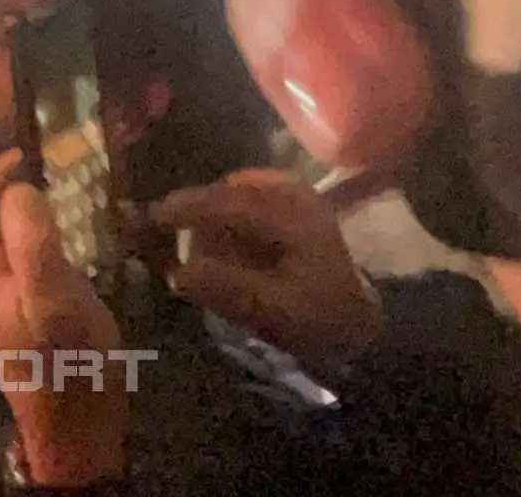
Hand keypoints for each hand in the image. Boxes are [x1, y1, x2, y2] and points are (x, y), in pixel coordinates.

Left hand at [0, 150, 124, 486]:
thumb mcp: (53, 298)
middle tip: (64, 169)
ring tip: (76, 198)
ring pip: (7, 241)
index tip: (38, 149)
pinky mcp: (21, 320)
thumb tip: (19, 188)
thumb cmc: (67, 364)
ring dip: (34, 213)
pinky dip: (47, 241)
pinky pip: (25, 264)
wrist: (75, 434)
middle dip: (18, 186)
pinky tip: (80, 245)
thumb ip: (32, 241)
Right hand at [148, 169, 381, 377]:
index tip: (152, 216)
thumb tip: (176, 272)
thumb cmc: (320, 321)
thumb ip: (225, 288)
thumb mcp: (272, 311)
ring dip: (217, 208)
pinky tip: (225, 236)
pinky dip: (234, 213)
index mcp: (291, 218)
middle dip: (200, 205)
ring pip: (245, 192)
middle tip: (169, 226)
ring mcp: (303, 203)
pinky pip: (258, 201)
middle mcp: (297, 199)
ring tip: (195, 234)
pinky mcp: (304, 214)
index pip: (227, 201)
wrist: (367, 330)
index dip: (186, 207)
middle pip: (235, 189)